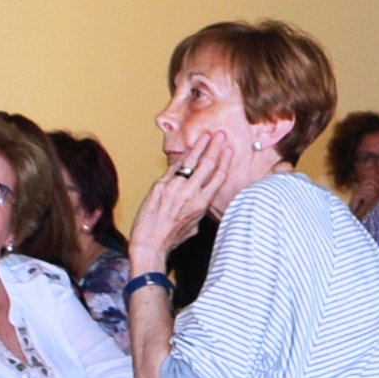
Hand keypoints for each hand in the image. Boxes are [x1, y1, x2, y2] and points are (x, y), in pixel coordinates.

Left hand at [128, 134, 232, 267]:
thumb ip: (198, 208)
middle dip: (214, 147)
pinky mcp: (159, 185)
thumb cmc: (171, 238)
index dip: (224, 161)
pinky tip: (186, 151)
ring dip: (199, 146)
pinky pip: (173, 168)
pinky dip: (180, 158)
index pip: (218, 177)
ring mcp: (174, 187)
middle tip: (219, 134)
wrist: (149, 243)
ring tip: (205, 135)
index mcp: (202, 204)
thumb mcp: (193, 225)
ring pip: (190, 162)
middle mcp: (190, 193)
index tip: (228, 150)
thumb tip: (199, 198)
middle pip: (207, 164)